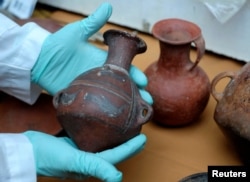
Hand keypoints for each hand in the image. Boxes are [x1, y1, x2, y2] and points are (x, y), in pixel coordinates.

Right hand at [23, 131, 145, 180]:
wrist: (27, 150)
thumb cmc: (47, 155)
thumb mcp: (72, 160)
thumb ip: (94, 167)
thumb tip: (117, 178)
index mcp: (90, 165)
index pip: (116, 157)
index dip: (131, 148)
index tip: (144, 137)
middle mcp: (88, 161)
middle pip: (114, 153)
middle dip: (128, 145)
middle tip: (140, 135)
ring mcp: (82, 154)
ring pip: (105, 146)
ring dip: (117, 139)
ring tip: (127, 130)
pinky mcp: (75, 146)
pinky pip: (94, 141)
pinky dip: (103, 135)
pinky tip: (105, 127)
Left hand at [31, 2, 152, 104]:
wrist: (39, 58)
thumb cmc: (58, 44)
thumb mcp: (77, 32)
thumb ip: (93, 23)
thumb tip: (109, 6)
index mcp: (101, 61)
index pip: (123, 68)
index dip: (134, 74)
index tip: (143, 81)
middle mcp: (99, 75)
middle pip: (121, 85)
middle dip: (135, 93)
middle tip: (147, 101)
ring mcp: (91, 87)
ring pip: (112, 98)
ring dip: (125, 105)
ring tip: (137, 113)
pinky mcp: (81, 97)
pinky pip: (96, 105)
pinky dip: (107, 112)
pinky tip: (117, 119)